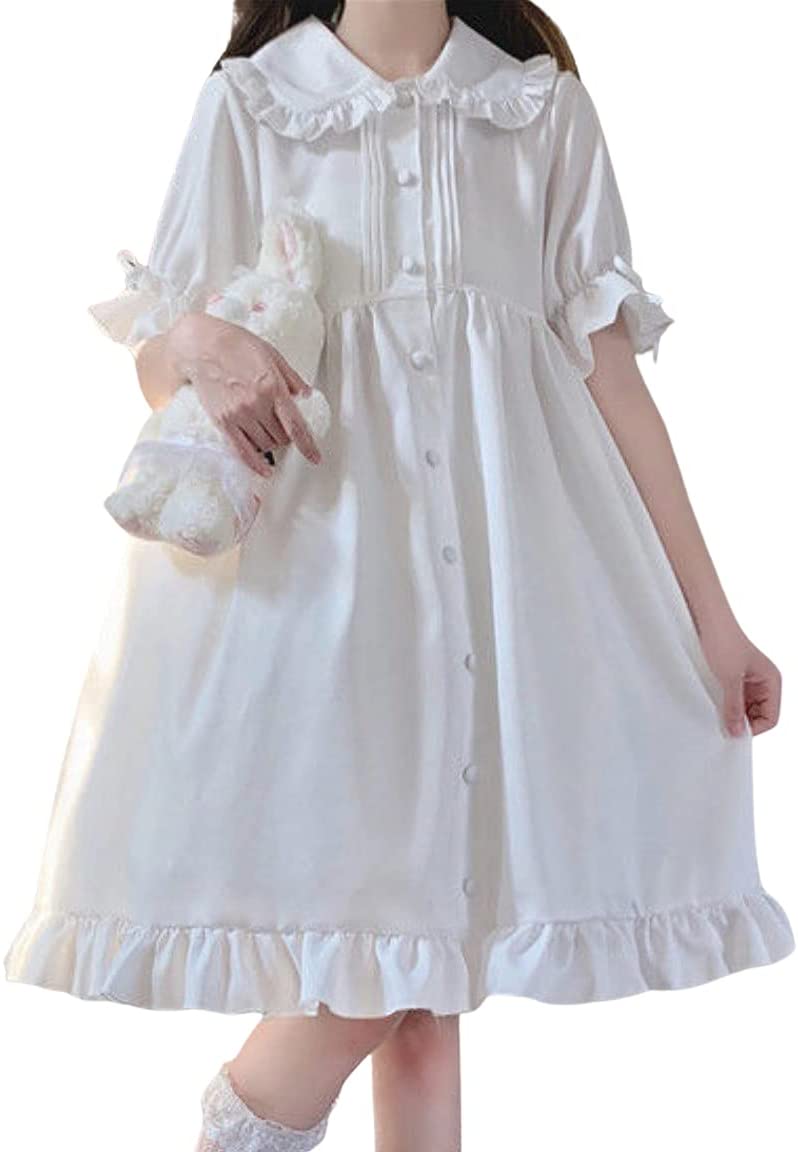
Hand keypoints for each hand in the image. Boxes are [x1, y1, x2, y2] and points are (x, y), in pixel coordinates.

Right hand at [166, 312, 321, 477]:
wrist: (201, 346)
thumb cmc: (237, 345)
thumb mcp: (272, 355)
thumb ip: (292, 378)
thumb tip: (307, 396)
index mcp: (272, 388)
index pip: (296, 426)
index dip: (308, 446)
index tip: (315, 457)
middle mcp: (256, 405)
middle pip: (281, 437)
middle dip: (288, 437)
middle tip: (285, 430)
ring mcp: (238, 415)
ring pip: (265, 445)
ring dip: (273, 444)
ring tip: (271, 435)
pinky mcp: (222, 422)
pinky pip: (241, 451)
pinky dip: (256, 464)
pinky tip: (265, 470)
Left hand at [697, 615, 781, 736]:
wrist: (707, 619)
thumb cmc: (723, 641)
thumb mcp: (729, 679)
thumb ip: (734, 707)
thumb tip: (736, 733)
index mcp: (772, 681)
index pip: (771, 718)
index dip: (754, 728)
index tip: (733, 732)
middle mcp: (764, 683)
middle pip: (758, 716)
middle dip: (742, 723)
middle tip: (722, 726)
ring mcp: (748, 681)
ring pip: (745, 710)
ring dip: (732, 714)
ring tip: (716, 713)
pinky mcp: (733, 679)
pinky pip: (733, 700)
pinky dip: (725, 705)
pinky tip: (712, 705)